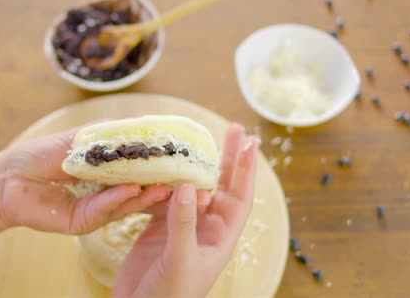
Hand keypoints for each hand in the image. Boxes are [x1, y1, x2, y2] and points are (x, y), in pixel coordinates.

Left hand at [0, 124, 170, 233]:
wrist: (11, 176)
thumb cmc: (44, 154)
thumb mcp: (81, 138)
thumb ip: (109, 133)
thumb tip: (142, 125)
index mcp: (109, 173)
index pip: (140, 170)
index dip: (159, 166)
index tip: (181, 159)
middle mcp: (107, 193)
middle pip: (139, 190)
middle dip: (160, 185)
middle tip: (181, 178)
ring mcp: (97, 209)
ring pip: (127, 204)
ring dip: (145, 195)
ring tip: (162, 187)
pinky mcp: (84, 222)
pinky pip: (104, 210)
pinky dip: (118, 199)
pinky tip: (131, 189)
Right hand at [112, 124, 257, 297]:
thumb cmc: (169, 297)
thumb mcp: (180, 260)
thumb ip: (184, 223)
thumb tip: (190, 185)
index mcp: (220, 238)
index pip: (240, 197)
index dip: (246, 170)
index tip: (250, 143)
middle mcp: (205, 229)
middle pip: (222, 186)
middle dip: (228, 158)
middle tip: (233, 127)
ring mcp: (182, 227)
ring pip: (193, 189)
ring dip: (194, 166)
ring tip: (195, 139)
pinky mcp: (159, 228)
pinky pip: (165, 198)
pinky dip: (164, 182)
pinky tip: (162, 166)